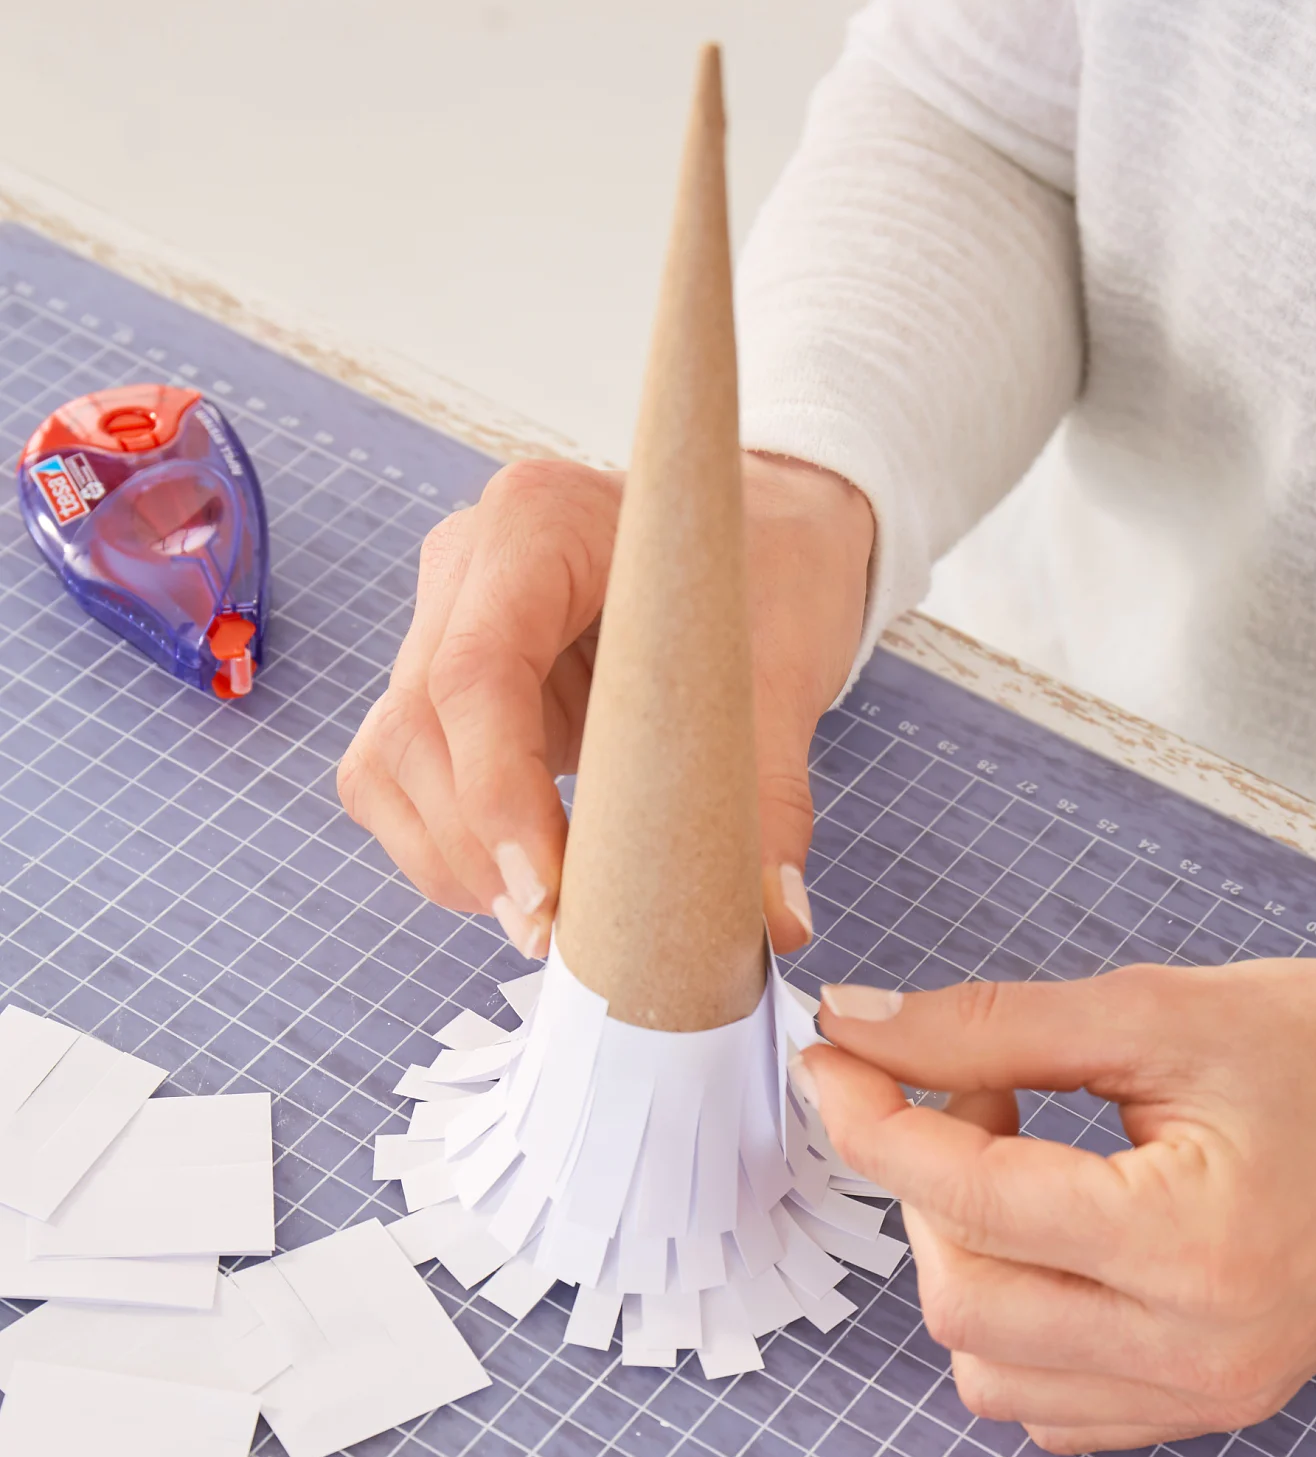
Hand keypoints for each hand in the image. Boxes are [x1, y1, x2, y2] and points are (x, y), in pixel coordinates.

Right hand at [337, 452, 872, 956]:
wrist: (761, 536)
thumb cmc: (767, 572)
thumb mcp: (784, 669)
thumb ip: (768, 795)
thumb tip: (775, 924)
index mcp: (539, 522)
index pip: (475, 672)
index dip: (496, 795)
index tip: (547, 892)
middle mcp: (466, 566)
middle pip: (417, 727)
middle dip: (475, 849)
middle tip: (552, 934)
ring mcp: (441, 624)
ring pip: (389, 763)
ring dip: (450, 859)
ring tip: (541, 921)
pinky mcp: (442, 686)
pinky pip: (399, 778)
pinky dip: (444, 847)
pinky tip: (517, 883)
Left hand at [798, 959, 1315, 1454]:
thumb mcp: (1161, 1013)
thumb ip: (992, 1025)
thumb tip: (858, 1027)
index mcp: (1190, 1242)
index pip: (968, 1196)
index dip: (870, 1118)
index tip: (831, 1058)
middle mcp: (1195, 1347)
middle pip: (959, 1298)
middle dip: (922, 1188)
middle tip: (972, 1095)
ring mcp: (1203, 1393)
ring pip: (988, 1366)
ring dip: (961, 1255)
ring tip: (1022, 1162)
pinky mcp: (1205, 1403)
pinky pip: (1049, 1400)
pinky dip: (1013, 1318)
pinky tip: (1051, 1235)